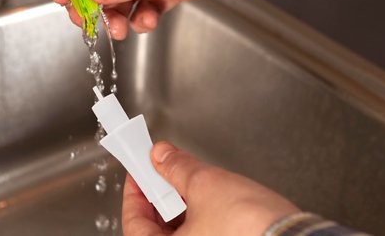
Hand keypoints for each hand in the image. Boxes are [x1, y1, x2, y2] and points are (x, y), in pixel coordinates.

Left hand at [122, 142, 298, 235]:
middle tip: (163, 173)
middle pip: (157, 230)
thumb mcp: (204, 184)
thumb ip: (176, 168)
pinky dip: (201, 220)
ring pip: (182, 234)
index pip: (134, 222)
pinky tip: (211, 202)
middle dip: (160, 197)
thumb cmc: (250, 226)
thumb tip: (162, 157)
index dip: (135, 191)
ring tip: (190, 183)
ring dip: (182, 207)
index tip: (139, 172)